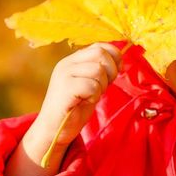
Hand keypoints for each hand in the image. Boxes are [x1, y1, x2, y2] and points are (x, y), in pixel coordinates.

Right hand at [6, 42, 120, 175]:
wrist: (54, 129)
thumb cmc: (74, 107)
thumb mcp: (89, 83)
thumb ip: (100, 70)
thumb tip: (121, 60)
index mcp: (73, 60)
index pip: (100, 46)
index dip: (114, 57)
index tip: (116, 73)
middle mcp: (67, 64)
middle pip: (100, 54)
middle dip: (110, 71)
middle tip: (103, 87)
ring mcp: (64, 75)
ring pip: (98, 70)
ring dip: (101, 86)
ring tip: (90, 96)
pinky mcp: (65, 88)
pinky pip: (92, 85)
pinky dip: (94, 96)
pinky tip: (85, 102)